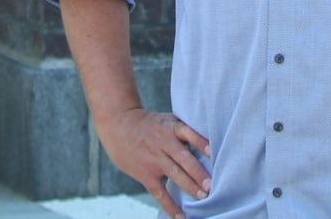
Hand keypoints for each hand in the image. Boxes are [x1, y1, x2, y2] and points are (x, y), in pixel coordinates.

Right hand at [94, 107, 211, 217]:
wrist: (118, 125)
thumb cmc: (149, 124)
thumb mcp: (166, 120)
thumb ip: (184, 132)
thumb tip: (209, 148)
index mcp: (170, 128)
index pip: (188, 134)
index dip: (200, 143)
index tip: (212, 152)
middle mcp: (163, 143)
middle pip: (183, 158)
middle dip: (197, 172)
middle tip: (210, 184)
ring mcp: (154, 159)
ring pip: (174, 174)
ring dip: (189, 186)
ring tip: (202, 196)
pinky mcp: (145, 173)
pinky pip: (159, 192)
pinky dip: (170, 205)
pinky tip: (180, 216)